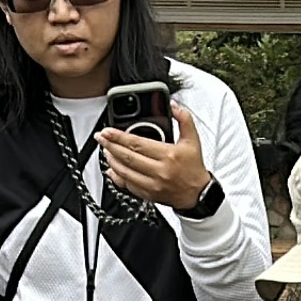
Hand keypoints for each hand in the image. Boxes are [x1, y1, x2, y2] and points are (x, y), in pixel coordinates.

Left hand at [96, 106, 213, 212]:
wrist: (198, 195)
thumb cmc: (193, 168)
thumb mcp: (193, 140)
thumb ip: (184, 119)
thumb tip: (174, 105)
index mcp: (169, 155)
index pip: (138, 144)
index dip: (119, 137)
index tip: (107, 131)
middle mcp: (159, 171)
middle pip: (127, 157)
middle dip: (110, 146)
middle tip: (101, 138)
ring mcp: (153, 185)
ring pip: (125, 172)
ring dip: (112, 160)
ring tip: (106, 150)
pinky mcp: (148, 195)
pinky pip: (128, 186)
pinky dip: (117, 177)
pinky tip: (112, 169)